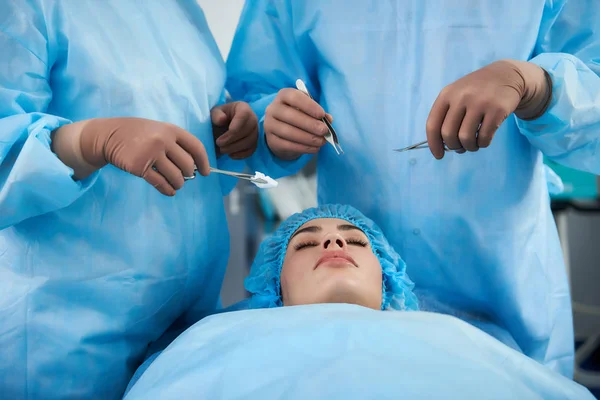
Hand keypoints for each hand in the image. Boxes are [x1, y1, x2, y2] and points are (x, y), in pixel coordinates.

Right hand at [52, 117, 209, 195]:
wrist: (108, 135)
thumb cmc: (138, 134)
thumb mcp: (159, 130)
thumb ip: (175, 143)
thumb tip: (194, 167)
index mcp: (171, 130)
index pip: (196, 147)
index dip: (203, 162)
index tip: (206, 172)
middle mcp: (163, 140)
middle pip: (187, 165)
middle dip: (189, 175)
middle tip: (185, 178)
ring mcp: (151, 153)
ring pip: (176, 176)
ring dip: (178, 184)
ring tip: (176, 185)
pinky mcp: (139, 166)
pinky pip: (160, 183)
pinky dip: (167, 190)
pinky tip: (169, 191)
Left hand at [211, 102, 257, 159]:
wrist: (222, 127)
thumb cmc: (219, 117)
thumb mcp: (214, 113)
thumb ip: (216, 115)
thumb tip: (222, 120)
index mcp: (243, 108)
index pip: (244, 115)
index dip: (236, 126)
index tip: (226, 133)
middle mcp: (253, 119)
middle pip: (248, 131)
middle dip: (232, 139)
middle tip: (219, 143)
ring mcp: (255, 132)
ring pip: (250, 142)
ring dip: (235, 148)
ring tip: (222, 149)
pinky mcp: (254, 143)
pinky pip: (251, 150)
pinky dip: (241, 155)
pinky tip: (230, 155)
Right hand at [264, 88, 332, 159]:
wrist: (282, 134)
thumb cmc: (298, 117)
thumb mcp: (308, 111)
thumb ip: (318, 113)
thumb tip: (328, 119)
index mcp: (283, 96)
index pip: (294, 97)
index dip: (308, 105)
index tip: (321, 114)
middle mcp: (273, 109)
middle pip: (290, 115)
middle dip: (310, 124)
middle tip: (324, 131)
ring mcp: (269, 125)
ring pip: (288, 132)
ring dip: (308, 138)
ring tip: (321, 141)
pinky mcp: (271, 140)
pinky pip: (287, 145)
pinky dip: (303, 147)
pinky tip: (314, 148)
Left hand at [426, 60, 550, 158]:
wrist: (506, 75)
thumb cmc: (475, 92)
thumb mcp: (456, 95)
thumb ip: (446, 117)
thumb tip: (441, 146)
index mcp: (446, 95)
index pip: (433, 125)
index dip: (433, 144)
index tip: (439, 155)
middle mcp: (461, 97)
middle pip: (448, 134)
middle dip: (453, 146)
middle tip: (460, 147)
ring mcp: (480, 102)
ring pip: (466, 138)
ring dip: (469, 147)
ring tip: (473, 144)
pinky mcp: (497, 109)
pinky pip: (484, 137)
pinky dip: (482, 144)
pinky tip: (483, 140)